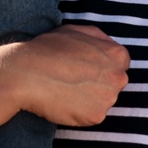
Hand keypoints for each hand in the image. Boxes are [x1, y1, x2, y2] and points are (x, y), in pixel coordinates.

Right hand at [6, 24, 129, 126]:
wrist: (27, 73)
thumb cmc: (48, 49)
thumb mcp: (76, 30)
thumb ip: (98, 38)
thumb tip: (107, 46)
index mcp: (118, 55)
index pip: (120, 64)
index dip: (101, 66)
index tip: (85, 69)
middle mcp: (119, 77)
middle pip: (114, 84)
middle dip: (98, 83)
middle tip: (74, 81)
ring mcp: (108, 98)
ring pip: (103, 101)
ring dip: (89, 99)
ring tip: (66, 90)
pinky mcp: (96, 116)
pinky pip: (91, 116)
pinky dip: (80, 112)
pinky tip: (64, 102)